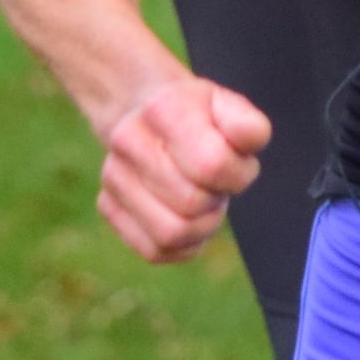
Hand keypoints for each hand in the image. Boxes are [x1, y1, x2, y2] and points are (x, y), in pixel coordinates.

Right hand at [94, 75, 272, 264]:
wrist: (149, 114)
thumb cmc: (199, 117)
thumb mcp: (229, 107)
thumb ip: (248, 126)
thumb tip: (251, 137)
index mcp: (163, 108)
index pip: (211, 165)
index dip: (238, 174)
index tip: (236, 162)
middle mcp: (128, 139)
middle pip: (190, 203)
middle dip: (216, 199)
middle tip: (216, 183)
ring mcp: (113, 175)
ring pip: (169, 234)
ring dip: (200, 227)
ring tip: (203, 202)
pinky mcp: (108, 206)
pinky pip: (154, 251)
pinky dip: (183, 245)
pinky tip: (188, 219)